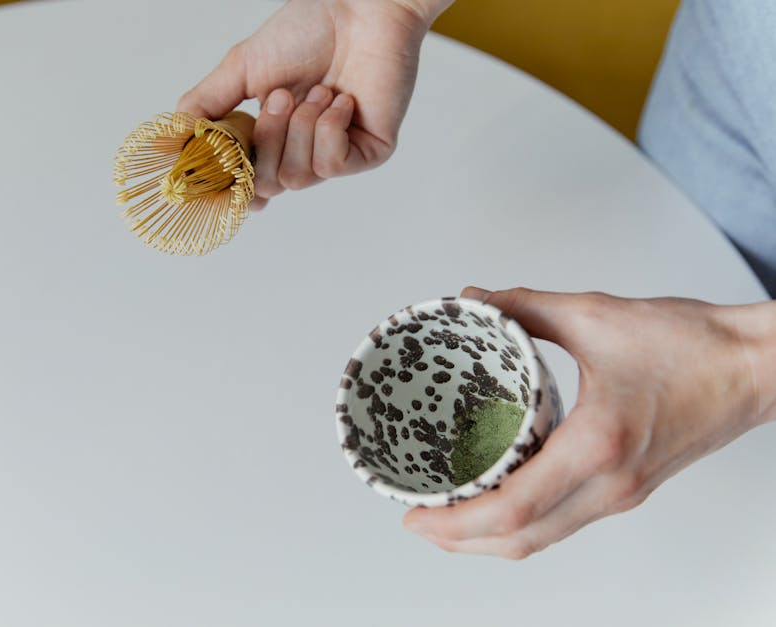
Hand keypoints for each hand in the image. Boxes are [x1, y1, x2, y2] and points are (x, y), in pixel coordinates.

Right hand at [177, 0, 452, 209]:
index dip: (233, 185)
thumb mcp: (240, 69)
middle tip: (283, 94)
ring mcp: (336, 156)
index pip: (248, 185)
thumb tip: (173, 140)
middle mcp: (303, 153)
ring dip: (299, 128)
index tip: (221, 173)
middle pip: (265, 184)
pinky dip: (327, 128)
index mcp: (273, 138)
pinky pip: (331, 165)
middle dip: (267, 138)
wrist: (359, 10)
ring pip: (296, 177)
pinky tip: (340, 100)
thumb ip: (205, 107)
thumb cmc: (307, 32)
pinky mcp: (368, 155)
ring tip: (318, 90)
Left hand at [404, 286, 775, 558]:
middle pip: (523, 540)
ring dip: (490, 539)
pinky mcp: (628, 490)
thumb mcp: (596, 315)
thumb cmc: (693, 345)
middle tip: (419, 520)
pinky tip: (499, 500)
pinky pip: (564, 522)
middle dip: (461, 541)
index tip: (417, 517)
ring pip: (544, 539)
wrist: (756, 367)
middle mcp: (611, 483)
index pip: (516, 508)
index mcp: (599, 444)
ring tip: (449, 517)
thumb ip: (526, 306)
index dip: (457, 523)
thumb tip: (475, 301)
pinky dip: (523, 524)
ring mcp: (622, 494)